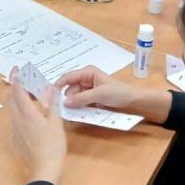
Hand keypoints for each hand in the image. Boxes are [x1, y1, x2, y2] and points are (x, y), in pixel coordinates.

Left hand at [8, 69, 66, 184]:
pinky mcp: (15, 138)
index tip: (16, 68)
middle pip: (12, 98)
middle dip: (17, 87)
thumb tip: (50, 89)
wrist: (43, 170)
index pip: (18, 90)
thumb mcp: (56, 123)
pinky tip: (31, 116)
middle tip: (27, 83)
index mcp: (27, 113)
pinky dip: (20, 111)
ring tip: (31, 97)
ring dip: (18, 100)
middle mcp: (17, 119)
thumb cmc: (53, 146)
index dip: (17, 77)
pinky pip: (15, 119)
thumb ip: (52, 104)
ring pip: (12, 109)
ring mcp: (14, 129)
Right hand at [56, 67, 171, 123]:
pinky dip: (80, 107)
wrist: (134, 100)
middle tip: (65, 109)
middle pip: (69, 89)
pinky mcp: (91, 98)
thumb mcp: (99, 95)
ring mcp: (88, 89)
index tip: (50, 96)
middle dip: (67, 98)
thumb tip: (64, 103)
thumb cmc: (119, 93)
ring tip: (76, 112)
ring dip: (74, 104)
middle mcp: (85, 79)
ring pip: (74, 97)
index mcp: (87, 72)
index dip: (58, 86)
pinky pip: (80, 102)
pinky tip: (81, 112)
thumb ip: (81, 98)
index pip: (67, 77)